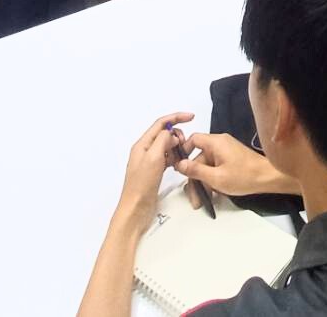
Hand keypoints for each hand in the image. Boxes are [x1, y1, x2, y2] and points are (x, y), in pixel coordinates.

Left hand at [113, 112, 194, 231]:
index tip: (191, 117)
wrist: (136, 209)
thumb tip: (171, 133)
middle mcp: (145, 151)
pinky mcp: (154, 171)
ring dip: (177, 147)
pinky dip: (175, 157)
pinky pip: (167, 158)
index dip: (176, 117)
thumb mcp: (153, 158)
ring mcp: (150, 161)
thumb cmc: (141, 185)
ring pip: (167, 146)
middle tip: (185, 146)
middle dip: (177, 135)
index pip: (161, 123)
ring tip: (183, 157)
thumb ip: (162, 140)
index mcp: (142, 144)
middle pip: (165, 134)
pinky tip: (179, 164)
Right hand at [174, 131, 298, 200]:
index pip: (193, 140)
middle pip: (199, 159)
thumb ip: (196, 171)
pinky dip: (212, 180)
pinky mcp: (231, 161)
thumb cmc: (243, 176)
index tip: (179, 168)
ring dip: (203, 183)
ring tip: (202, 202)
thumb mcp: (216, 177)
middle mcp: (220, 144)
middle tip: (194, 199)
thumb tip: (179, 164)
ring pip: (207, 167)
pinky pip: (216, 168)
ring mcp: (226, 153)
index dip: (184, 152)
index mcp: (216, 143)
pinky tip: (212, 196)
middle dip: (195, 179)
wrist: (268, 178)